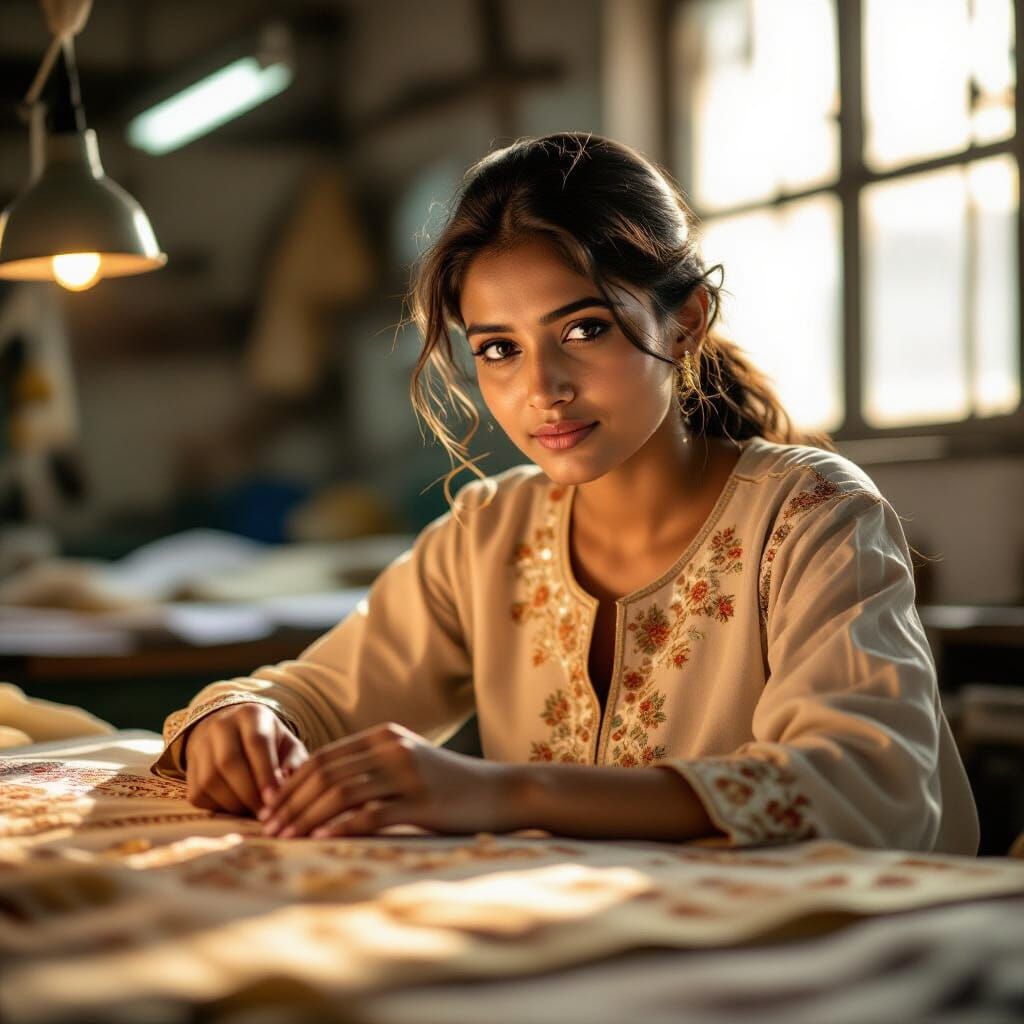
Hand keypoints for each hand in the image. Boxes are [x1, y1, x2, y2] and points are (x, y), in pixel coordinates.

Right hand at [183, 703, 308, 815]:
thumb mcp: (288, 745)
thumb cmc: (270, 744)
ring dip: (234, 803)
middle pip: (229, 762)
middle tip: (266, 813)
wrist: (234, 735)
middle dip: (249, 793)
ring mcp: (200, 745)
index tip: (275, 799)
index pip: (256, 742)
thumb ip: (295, 763)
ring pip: (211, 780)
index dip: (265, 773)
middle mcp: (221, 725)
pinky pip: (199, 794)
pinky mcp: (189, 768)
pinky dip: (219, 808)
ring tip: (253, 811)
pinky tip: (237, 808)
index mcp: (251, 715)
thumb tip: (289, 785)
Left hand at [260, 721, 509, 838]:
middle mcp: (392, 748)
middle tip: (268, 828)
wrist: (499, 792)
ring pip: (341, 792)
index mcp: (384, 736)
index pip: (323, 757)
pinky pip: (371, 812)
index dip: (290, 782)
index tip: (268, 808)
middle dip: (291, 802)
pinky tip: (322, 839)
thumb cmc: (448, 785)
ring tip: (286, 838)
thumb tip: (318, 794)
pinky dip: (341, 826)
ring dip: (307, 816)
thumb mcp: (407, 764)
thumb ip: (369, 769)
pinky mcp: (421, 801)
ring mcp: (407, 773)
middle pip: (326, 772)